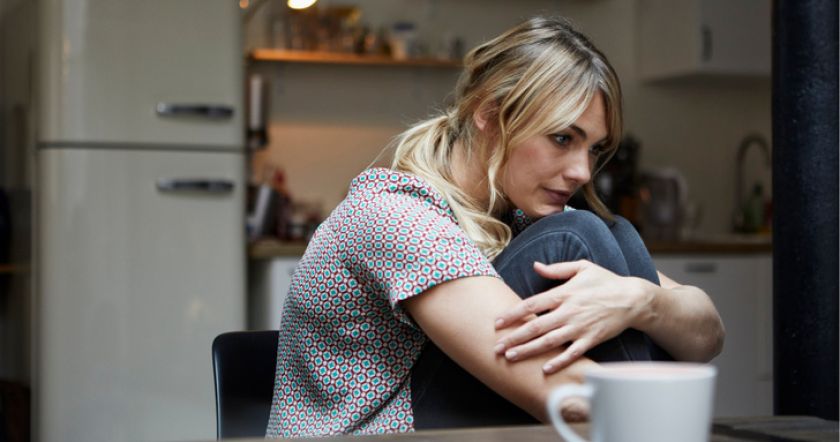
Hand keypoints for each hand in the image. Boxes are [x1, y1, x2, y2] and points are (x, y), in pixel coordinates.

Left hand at [493, 260, 650, 373]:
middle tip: (496, 347)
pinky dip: (559, 362)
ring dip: (529, 350)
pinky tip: (545, 369)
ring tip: (511, 357)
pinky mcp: (592, 339)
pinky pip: (573, 353)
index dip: (513, 314)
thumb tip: (535, 265)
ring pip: (549, 341)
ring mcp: (580, 327)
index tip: (497, 322)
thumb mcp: (582, 267)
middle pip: (536, 326)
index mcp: (564, 293)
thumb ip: (557, 269)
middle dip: (514, 337)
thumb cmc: (605, 281)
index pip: (532, 304)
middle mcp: (569, 311)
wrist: (633, 298)